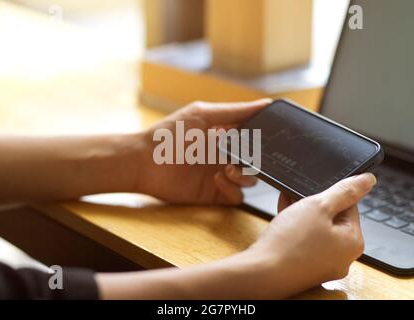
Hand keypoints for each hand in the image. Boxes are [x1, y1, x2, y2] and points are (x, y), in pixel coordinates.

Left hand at [135, 99, 271, 203]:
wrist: (145, 162)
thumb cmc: (170, 134)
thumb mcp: (202, 115)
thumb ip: (234, 111)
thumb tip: (265, 103)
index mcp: (225, 134)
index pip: (253, 137)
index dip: (263, 139)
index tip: (268, 139)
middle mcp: (225, 155)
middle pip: (255, 161)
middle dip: (255, 160)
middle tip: (244, 156)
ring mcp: (221, 175)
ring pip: (250, 180)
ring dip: (244, 175)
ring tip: (227, 168)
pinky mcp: (214, 194)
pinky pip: (236, 197)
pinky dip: (233, 188)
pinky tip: (218, 178)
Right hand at [240, 173, 375, 297]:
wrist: (262, 272)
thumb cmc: (290, 242)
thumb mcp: (318, 206)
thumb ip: (344, 191)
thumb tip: (367, 180)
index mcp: (353, 242)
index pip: (350, 208)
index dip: (331, 194)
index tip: (315, 187)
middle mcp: (341, 258)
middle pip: (332, 221)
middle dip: (313, 205)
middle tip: (298, 195)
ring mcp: (322, 266)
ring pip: (316, 232)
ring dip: (302, 216)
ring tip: (287, 203)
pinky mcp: (304, 269)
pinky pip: (304, 244)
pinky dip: (295, 230)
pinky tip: (283, 217)